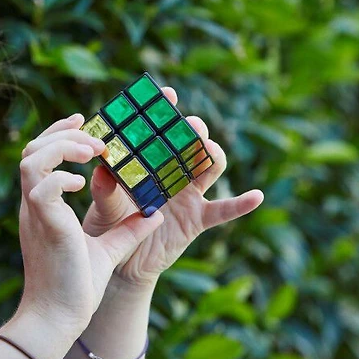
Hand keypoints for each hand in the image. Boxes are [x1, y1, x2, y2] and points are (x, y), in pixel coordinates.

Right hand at [17, 114, 164, 331]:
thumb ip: (128, 229)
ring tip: (93, 151)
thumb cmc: (77, 287)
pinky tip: (81, 184)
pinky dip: (61, 177)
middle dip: (63, 133)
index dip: (61, 134)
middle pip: (33, 149)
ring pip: (32, 159)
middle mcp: (35, 204)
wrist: (59, 318)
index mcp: (45, 205)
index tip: (84, 122)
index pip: (42, 156)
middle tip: (94, 135)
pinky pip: (42, 186)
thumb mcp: (108, 249)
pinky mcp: (42, 224)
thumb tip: (156, 213)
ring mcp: (35, 213)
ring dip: (62, 147)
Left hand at [81, 87, 263, 288]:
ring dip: (211, 154)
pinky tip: (256, 196)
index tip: (168, 94)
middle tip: (189, 125)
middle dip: (193, 130)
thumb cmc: (108, 228)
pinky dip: (241, 203)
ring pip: (209, 166)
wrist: (120, 263)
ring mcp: (188, 194)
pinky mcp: (198, 218)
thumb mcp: (102, 208)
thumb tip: (102, 169)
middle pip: (191, 142)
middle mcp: (172, 171)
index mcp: (148, 161)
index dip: (166, 109)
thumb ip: (104, 190)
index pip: (160, 128)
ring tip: (207, 149)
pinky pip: (224, 210)